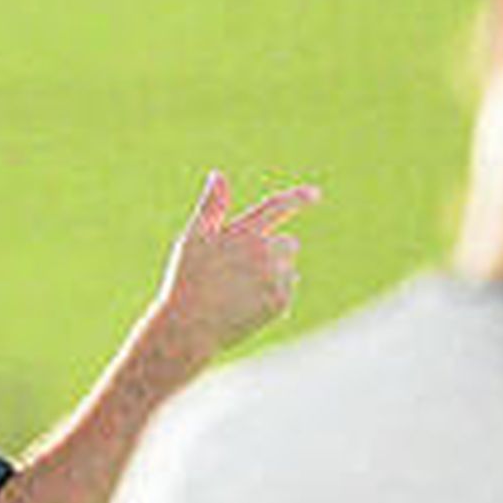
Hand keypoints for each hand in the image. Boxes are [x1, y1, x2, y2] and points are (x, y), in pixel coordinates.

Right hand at [154, 171, 321, 363]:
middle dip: (274, 250)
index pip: (279, 206)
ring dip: (274, 273)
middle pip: (289, 243)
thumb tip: (218, 175)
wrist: (190, 327)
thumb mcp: (193, 238)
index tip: (316, 194)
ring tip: (241, 289)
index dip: (299, 198)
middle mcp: (266, 253)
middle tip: (244, 268)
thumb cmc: (186, 280)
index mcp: (246, 232)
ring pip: (288, 268)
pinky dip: (274, 294)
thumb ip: (211, 206)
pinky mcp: (280, 302)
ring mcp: (276, 279)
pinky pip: (288, 290)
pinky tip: (248, 304)